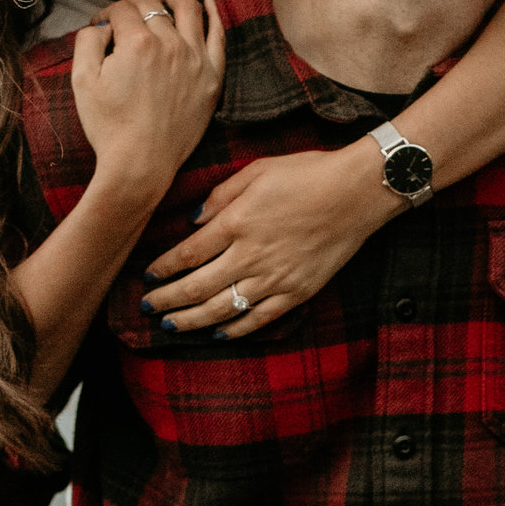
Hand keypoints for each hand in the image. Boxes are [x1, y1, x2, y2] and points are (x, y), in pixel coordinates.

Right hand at [70, 0, 224, 200]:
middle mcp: (171, 44)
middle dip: (134, 5)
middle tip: (125, 18)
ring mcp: (196, 59)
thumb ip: (87, 41)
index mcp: (137, 43)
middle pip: (152, 5)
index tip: (102, 26)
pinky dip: (214, 11)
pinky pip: (219, 35)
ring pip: (189, 8)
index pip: (122, 9)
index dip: (108, 13)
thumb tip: (102, 24)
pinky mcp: (213, 77)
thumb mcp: (81, 81)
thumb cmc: (108, 126)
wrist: (140, 164)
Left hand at [144, 140, 398, 335]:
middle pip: (196, 288)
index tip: (146, 278)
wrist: (358, 192)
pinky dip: (235, 330)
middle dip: (167, 301)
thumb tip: (193, 221)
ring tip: (170, 326)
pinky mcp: (297, 292)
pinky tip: (217, 335)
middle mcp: (250, 256)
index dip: (162, 270)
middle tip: (147, 309)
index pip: (186, 254)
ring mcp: (274, 278)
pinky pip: (259, 319)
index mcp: (236, 223)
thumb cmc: (308, 174)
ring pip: (222, 309)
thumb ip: (220, 196)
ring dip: (191, 321)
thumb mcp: (256, 170)